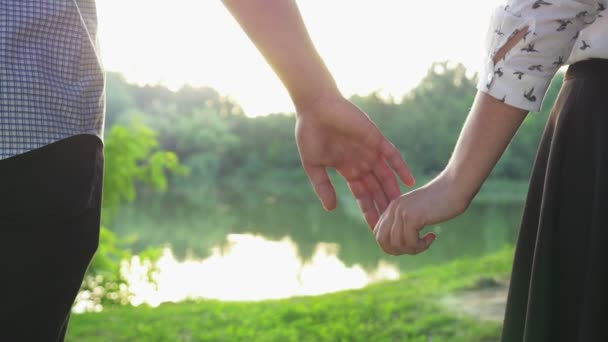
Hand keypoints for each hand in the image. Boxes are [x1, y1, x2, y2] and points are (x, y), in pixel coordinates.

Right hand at [295, 95, 414, 228]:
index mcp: (347, 169)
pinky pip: (392, 155)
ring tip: (404, 209)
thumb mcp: (313, 165)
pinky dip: (401, 167)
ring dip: (394, 192)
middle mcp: (361, 162)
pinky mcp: (376, 138)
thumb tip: (331, 209)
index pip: (362, 196)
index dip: (368, 211)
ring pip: (387, 176)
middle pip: (377, 190)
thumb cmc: (309, 133)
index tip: (375, 229)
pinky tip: (410, 181)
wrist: (315, 107)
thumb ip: (322, 186)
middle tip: (395, 226)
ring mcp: (370, 151)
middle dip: (384, 207)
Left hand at [373, 175, 467, 254]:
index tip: (409, 245)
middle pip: (382, 240)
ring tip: (426, 242)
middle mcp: (393, 209)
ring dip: (413, 249)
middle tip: (416, 247)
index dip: (391, 246)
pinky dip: (422, 245)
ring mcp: (401, 212)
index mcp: (392, 207)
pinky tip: (432, 236)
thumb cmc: (441, 201)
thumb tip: (396, 247)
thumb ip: (404, 223)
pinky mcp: (412, 217)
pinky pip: (411, 242)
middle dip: (398, 251)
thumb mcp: (417, 211)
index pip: (378, 234)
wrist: (455, 186)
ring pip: (397, 244)